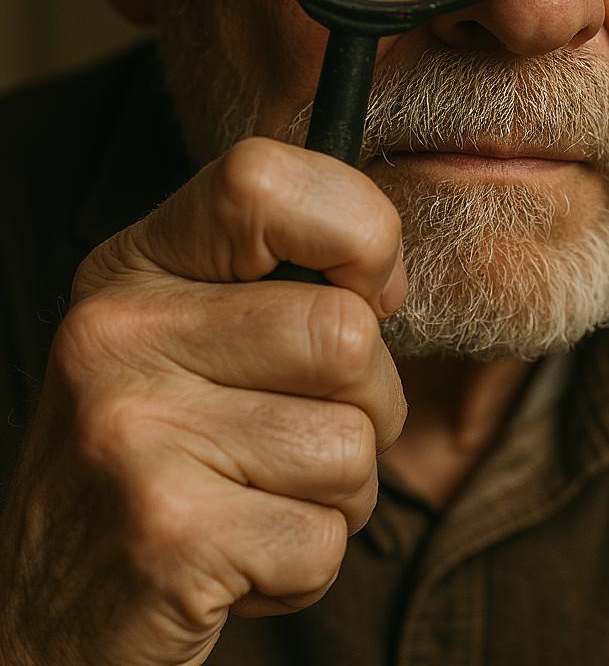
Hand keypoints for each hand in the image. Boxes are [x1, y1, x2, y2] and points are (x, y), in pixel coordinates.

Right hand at [0, 138, 406, 665]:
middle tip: (306, 436)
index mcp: (132, 269)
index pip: (265, 180)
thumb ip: (269, 283)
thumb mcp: (180, 339)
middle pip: (345, 334)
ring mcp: (134, 431)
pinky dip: (306, 565)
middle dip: (368, 404)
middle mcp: (119, 334)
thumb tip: (384, 273)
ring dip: (339, 494)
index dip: (357, 231)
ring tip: (258, 500)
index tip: (367, 292)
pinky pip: (326, 539)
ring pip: (352, 444)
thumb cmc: (151, 459)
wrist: (39, 613)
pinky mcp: (168, 535)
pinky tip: (237, 558)